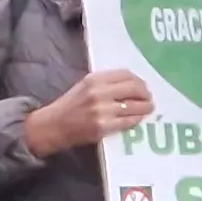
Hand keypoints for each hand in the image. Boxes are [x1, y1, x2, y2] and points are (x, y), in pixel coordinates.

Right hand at [22, 68, 155, 156]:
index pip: (125, 74)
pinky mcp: (103, 126)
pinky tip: (137, 119)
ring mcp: (102, 110)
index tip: (143, 85)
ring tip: (148, 109)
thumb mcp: (84, 87)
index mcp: (94, 79)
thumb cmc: (69, 106)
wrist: (52, 126)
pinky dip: (136, 119)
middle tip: (149, 98)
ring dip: (145, 107)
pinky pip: (128, 121)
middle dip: (145, 93)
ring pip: (134, 106)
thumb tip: (130, 85)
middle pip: (134, 88)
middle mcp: (99, 92)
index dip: (139, 80)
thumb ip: (104, 84)